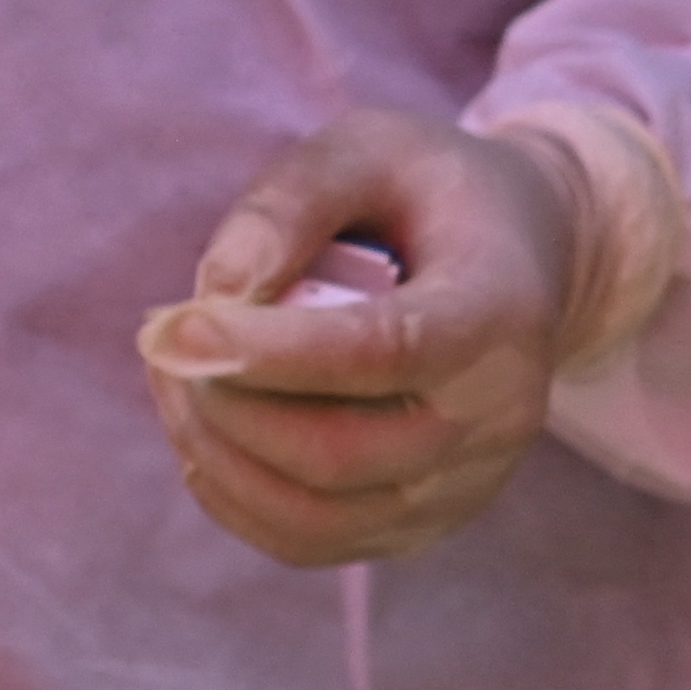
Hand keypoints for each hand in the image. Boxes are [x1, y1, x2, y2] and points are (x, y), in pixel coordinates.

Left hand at [137, 109, 583, 567]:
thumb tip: (214, 296)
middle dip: (224, 403)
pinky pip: (314, 542)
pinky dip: (237, 498)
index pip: (383, 353)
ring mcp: (468, 483)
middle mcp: (500, 415)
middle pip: (338, 453)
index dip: (269, 352)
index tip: (173, 325)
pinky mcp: (429, 522)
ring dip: (218, 454)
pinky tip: (208, 437)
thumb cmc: (434, 194)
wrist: (526, 258)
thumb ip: (291, 201)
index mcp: (500, 310)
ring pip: (317, 513)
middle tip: (164, 339)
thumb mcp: (373, 147)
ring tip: (177, 379)